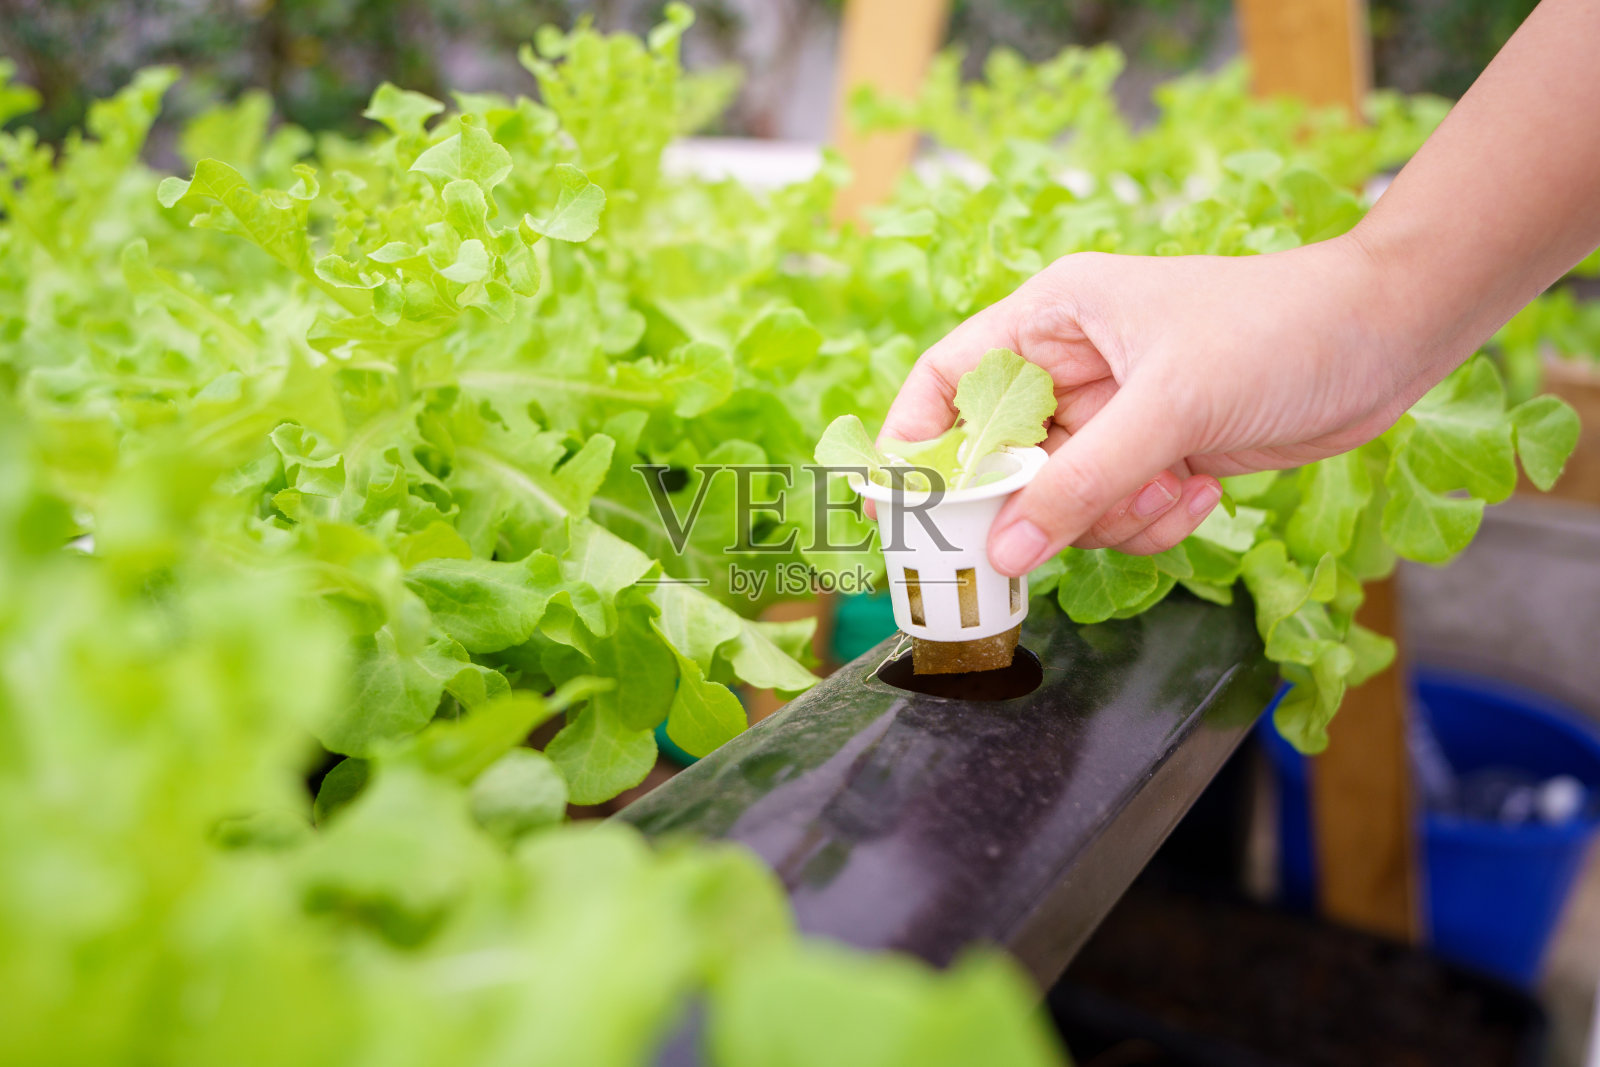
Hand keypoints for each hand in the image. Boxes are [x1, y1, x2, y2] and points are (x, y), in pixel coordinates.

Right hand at [880, 236, 1451, 575]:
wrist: (1388, 337)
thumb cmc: (1275, 332)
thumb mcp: (1169, 406)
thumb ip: (1080, 483)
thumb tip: (1006, 551)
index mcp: (1052, 318)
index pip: (947, 380)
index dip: (912, 444)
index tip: (897, 511)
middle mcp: (1073, 367)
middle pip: (1003, 459)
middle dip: (1034, 506)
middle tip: (1045, 543)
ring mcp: (1117, 415)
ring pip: (1063, 501)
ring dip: (1112, 516)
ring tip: (1172, 487)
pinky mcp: (1159, 453)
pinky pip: (1117, 513)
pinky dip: (1154, 519)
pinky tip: (1202, 488)